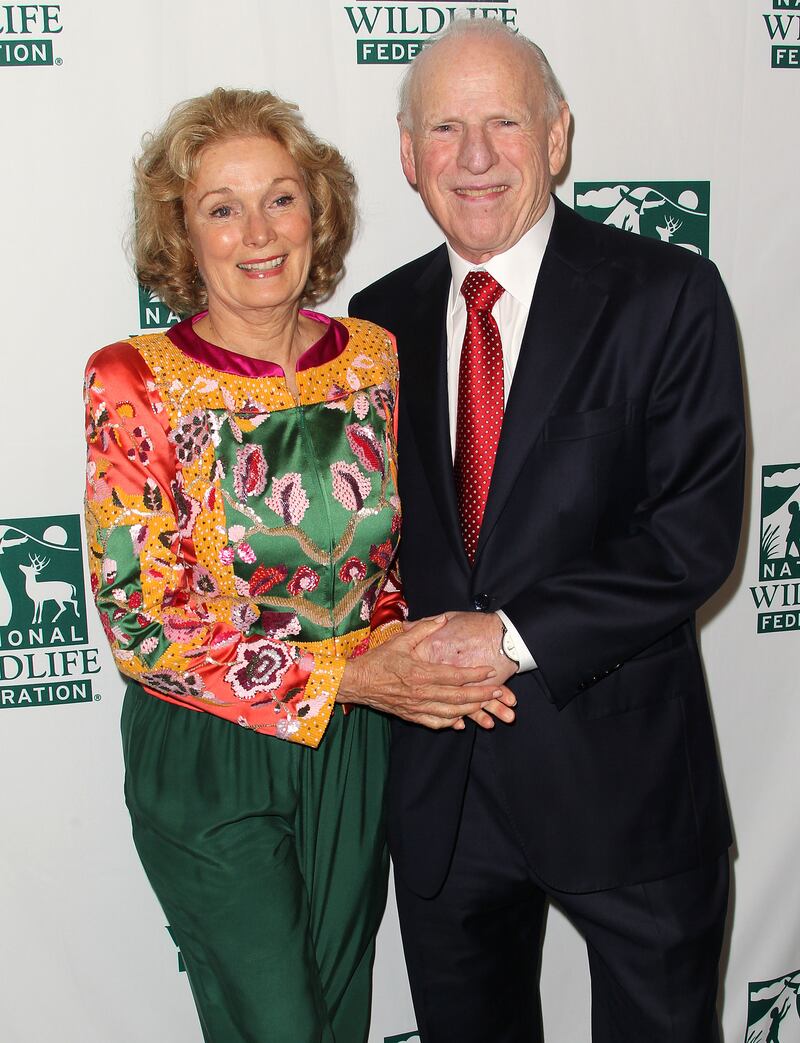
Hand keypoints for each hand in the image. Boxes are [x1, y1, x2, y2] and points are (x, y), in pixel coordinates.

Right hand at [339, 616, 512, 730]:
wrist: (356, 682)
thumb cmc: (378, 660)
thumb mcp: (400, 640)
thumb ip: (423, 629)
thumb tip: (442, 619)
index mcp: (420, 672)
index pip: (455, 675)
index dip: (476, 674)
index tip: (491, 670)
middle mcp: (422, 692)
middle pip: (459, 697)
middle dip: (482, 694)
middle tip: (499, 691)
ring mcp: (417, 707)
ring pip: (451, 712)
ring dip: (472, 709)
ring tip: (487, 705)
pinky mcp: (411, 716)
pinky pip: (436, 722)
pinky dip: (451, 722)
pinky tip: (462, 719)